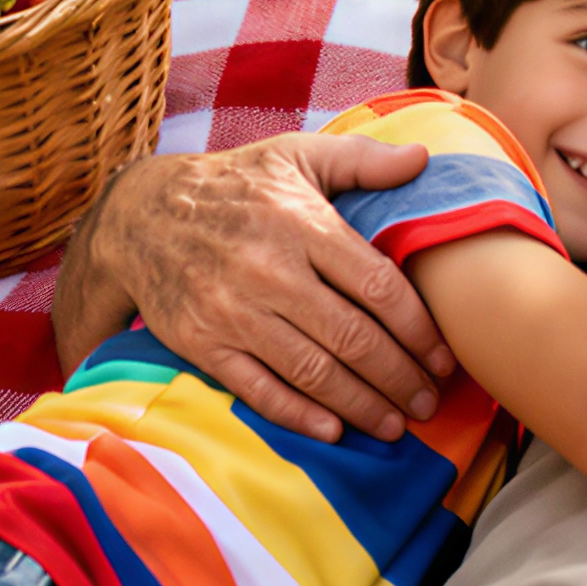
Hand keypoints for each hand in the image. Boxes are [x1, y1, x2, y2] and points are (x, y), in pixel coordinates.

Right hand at [54, 133, 456, 443]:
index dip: (418, 328)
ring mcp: (233, 311)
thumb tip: (424, 157)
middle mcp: (269, 270)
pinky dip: (299, 415)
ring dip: (361, 405)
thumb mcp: (297, 154)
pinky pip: (258, 389)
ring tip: (396, 424)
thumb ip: (363, 159)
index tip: (445, 357)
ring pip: (312, 371)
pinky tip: (335, 431)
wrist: (142, 216)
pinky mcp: (202, 343)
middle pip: (351, 337)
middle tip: (430, 402)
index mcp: (301, 224)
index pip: (376, 285)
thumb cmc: (237, 184)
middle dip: (399, 377)